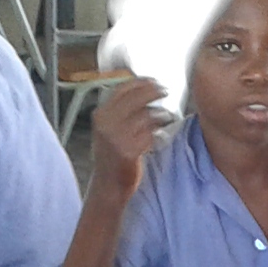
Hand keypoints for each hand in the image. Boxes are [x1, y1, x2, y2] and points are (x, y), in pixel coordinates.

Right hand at [89, 77, 173, 201]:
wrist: (108, 185)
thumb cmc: (112, 157)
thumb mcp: (108, 130)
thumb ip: (119, 112)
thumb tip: (142, 91)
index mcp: (101, 115)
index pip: (122, 90)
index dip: (140, 82)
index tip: (153, 80)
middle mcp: (106, 124)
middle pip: (135, 98)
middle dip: (153, 92)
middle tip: (166, 91)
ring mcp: (117, 138)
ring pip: (145, 116)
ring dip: (159, 113)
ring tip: (166, 115)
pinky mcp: (128, 151)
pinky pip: (149, 134)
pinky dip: (158, 130)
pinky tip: (161, 131)